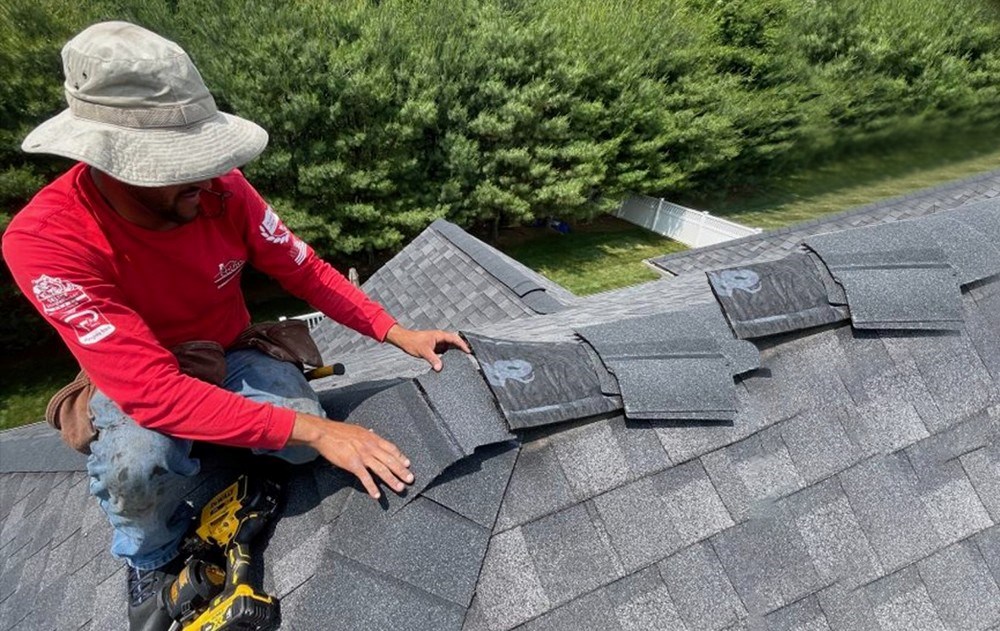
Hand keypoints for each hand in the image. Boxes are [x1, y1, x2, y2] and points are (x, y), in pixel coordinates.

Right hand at [287, 412, 411, 499]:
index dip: (400, 457)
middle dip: (401, 470)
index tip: (408, 464)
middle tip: (410, 479)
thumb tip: (373, 432)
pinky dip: (372, 487)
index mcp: (372, 438)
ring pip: (381, 469)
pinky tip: (377, 494)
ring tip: (400, 488)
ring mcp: (362, 455)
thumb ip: (367, 434)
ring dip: (392, 480)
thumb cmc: (339, 431)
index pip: (391, 448)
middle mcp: (370, 447)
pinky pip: (365, 477)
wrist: (324, 433)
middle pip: (390, 460)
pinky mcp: (353, 464)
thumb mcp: (357, 430)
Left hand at [384, 324, 470, 370]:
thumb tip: (440, 368)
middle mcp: (440, 338)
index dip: (463, 345)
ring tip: (462, 360)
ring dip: (455, 353)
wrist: (403, 340)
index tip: (468, 352)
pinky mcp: (434, 348)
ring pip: (449, 348)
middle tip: (468, 357)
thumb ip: (433, 359)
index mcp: (440, 335)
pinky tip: (450, 362)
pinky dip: (448, 356)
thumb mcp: (424, 351)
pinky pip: (444, 352)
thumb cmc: (412, 341)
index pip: (455, 339)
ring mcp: (437, 343)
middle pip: (454, 343)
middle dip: (461, 349)